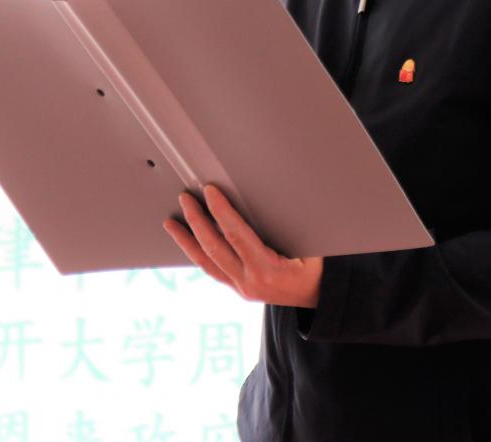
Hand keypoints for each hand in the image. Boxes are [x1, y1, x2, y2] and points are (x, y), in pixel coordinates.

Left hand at [163, 184, 323, 308]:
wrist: (320, 298)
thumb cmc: (316, 268)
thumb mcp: (308, 245)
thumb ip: (284, 227)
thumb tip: (266, 199)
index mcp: (267, 269)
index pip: (236, 234)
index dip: (221, 211)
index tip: (210, 192)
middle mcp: (249, 281)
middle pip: (214, 248)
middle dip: (196, 221)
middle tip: (185, 198)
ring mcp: (242, 288)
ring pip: (206, 263)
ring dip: (187, 240)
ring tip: (171, 223)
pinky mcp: (239, 288)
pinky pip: (213, 270)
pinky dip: (198, 254)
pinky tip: (189, 242)